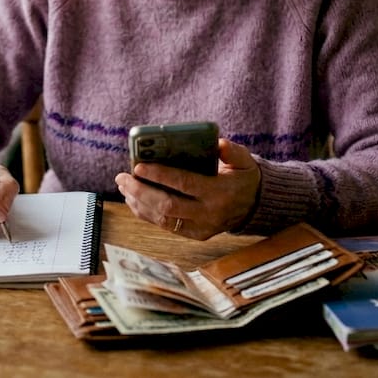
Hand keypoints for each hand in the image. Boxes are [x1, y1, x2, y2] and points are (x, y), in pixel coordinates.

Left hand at [115, 138, 260, 239]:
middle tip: (122, 177)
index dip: (159, 175)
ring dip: (139, 202)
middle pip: (167, 205)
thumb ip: (232, 152)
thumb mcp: (245, 161)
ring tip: (124, 186)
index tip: (138, 166)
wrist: (255, 206)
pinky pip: (165, 226)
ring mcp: (201, 228)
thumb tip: (218, 143)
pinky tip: (133, 200)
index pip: (184, 184)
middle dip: (140, 191)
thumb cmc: (243, 177)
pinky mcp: (195, 235)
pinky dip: (146, 214)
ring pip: (163, 219)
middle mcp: (209, 213)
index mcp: (219, 192)